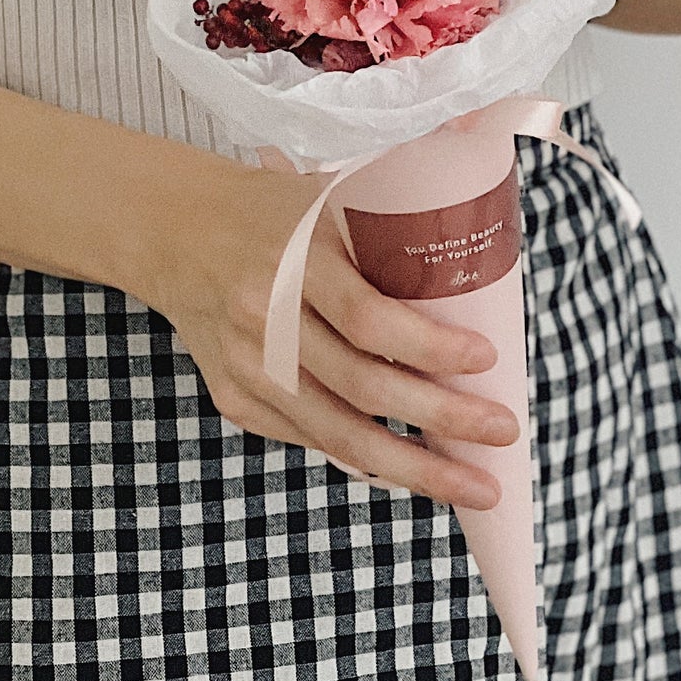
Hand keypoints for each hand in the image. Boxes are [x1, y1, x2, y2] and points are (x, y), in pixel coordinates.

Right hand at [138, 162, 517, 505]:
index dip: (430, 346)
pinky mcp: (238, 400)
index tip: (486, 357)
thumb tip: (487, 234)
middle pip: (363, 388)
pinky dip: (371, 460)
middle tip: (505, 430)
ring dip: (416, 468)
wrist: (175, 233)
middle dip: (444, 418)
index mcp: (295, 259)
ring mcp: (247, 368)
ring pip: (340, 435)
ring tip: (477, 485)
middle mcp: (265, 319)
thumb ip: (398, 219)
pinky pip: (316, 439)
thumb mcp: (333, 196)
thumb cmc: (279, 211)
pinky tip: (418, 471)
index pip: (368, 318)